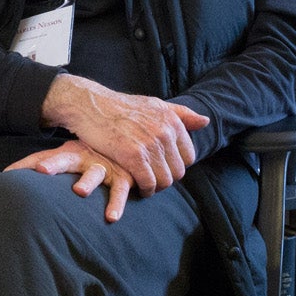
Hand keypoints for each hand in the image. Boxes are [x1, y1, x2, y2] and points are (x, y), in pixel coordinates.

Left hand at [5, 140, 135, 222]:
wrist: (128, 145)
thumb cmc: (87, 156)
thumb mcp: (64, 156)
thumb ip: (36, 165)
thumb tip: (3, 176)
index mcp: (66, 152)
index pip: (40, 157)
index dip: (26, 163)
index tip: (9, 172)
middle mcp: (83, 156)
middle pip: (65, 158)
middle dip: (53, 164)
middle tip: (42, 170)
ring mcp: (103, 166)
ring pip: (94, 172)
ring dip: (87, 180)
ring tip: (79, 191)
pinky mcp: (123, 177)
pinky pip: (120, 191)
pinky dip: (117, 203)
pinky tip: (111, 218)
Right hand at [40, 76, 209, 195]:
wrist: (91, 105)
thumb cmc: (122, 107)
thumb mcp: (155, 104)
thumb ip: (182, 114)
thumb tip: (205, 121)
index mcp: (172, 121)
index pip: (189, 157)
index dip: (176, 166)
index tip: (162, 167)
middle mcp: (165, 132)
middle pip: (178, 171)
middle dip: (166, 178)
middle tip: (152, 179)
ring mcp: (150, 144)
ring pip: (165, 180)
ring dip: (156, 187)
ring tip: (146, 185)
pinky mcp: (133, 156)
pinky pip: (149, 183)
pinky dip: (145, 190)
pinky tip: (139, 188)